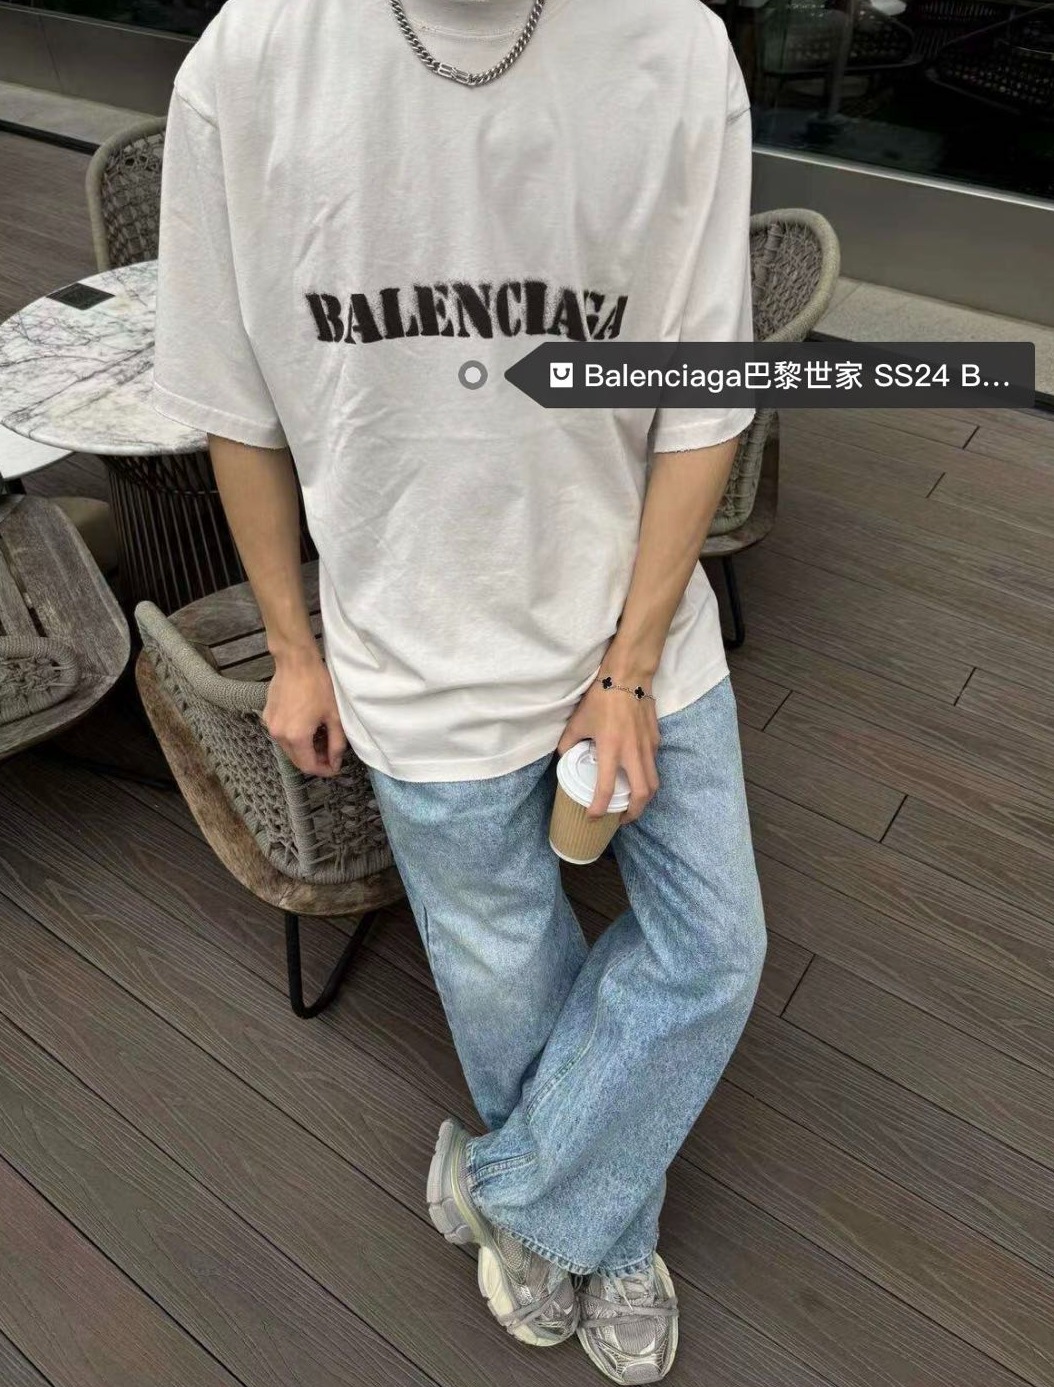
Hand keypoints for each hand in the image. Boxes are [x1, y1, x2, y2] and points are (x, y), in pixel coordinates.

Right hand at [262, 647, 346, 776]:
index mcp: (296, 737)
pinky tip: (307, 727)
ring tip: (320, 738)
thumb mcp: (334, 716)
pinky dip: (294, 737)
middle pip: (297, 760)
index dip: (323, 770)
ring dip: (304, 749)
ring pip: (288, 749)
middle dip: (315, 761)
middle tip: (330, 753)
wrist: (296, 661)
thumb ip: (336, 743)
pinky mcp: (267, 716)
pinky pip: (282, 735)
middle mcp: (279, 735)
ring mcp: (270, 726)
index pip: (308, 767)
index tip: (335, 767)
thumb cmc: (318, 685)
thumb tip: (335, 761)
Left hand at [556, 669, 659, 823]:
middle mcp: (633, 752)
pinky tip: (636, 776)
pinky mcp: (656, 740)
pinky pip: (654, 765)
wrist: (628, 674)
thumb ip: (568, 743)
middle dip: (633, 813)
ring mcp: (648, 746)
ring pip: (654, 783)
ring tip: (631, 804)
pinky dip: (647, 778)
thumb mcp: (577, 721)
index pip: (605, 788)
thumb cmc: (601, 697)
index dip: (598, 809)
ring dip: (644, 799)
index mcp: (611, 748)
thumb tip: (565, 758)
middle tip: (620, 819)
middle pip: (642, 794)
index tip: (593, 818)